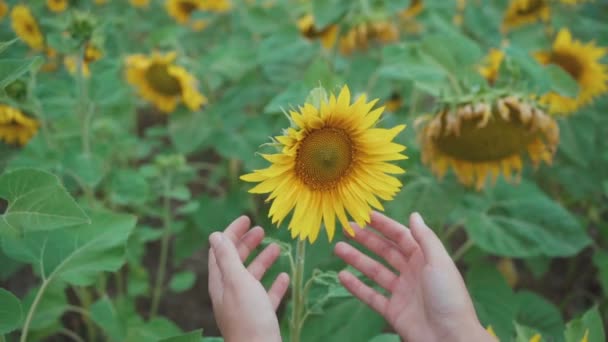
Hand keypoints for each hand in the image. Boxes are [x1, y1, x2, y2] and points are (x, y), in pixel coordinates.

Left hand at [208, 216, 289, 341]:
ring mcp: (245, 306)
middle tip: (261, 229)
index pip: (221, 251)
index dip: (231, 233)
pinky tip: (285, 276)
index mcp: (221, 282)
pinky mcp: (260, 317)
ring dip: (263, 260)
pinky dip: (275, 284)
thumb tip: (215, 235)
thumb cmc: (249, 316)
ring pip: (252, 277)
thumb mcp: (237, 281)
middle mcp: (230, 293)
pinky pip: (267, 296)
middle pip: (236, 262)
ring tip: (277, 248)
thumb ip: (227, 258)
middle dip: (247, 244)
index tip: (246, 218)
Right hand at [334, 212, 494, 341]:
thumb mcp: (439, 262)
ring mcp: (401, 292)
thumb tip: (413, 215)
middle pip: (385, 251)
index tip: (365, 215)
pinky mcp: (393, 311)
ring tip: (338, 248)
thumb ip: (425, 238)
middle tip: (347, 228)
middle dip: (366, 239)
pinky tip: (342, 276)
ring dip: (357, 259)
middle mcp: (412, 273)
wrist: (450, 338)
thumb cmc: (448, 297)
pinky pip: (371, 296)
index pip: (401, 236)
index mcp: (425, 259)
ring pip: (375, 271)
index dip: (384, 225)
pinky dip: (356, 286)